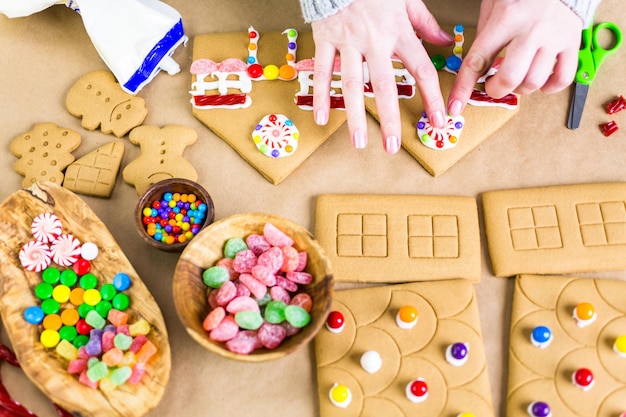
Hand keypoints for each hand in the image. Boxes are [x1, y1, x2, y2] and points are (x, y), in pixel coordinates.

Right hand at [310, 0, 452, 153]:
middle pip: (385, 85)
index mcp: (399, 31)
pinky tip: (322, 118)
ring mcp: (348, 42)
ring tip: (358, 142)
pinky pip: (324, 71)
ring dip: (355, 115)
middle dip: (390, 118)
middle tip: (393, 146)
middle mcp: (374, 41)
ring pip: (352, 83)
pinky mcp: (326, 39)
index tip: (439, 120)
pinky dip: (322, 95)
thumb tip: (445, 41)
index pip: (421, 69)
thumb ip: (425, 22)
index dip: (432, 96)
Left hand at [448, 0, 582, 115]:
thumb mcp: (494, 6)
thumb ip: (485, 36)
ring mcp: (554, 37)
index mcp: (507, 18)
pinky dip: (548, 88)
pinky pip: (562, 79)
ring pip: (534, 81)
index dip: (463, 87)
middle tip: (494, 85)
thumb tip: (477, 70)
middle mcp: (532, 29)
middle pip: (510, 77)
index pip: (478, 60)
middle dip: (496, 90)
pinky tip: (540, 81)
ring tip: (517, 77)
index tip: (455, 105)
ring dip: (520, 88)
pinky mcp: (573, 42)